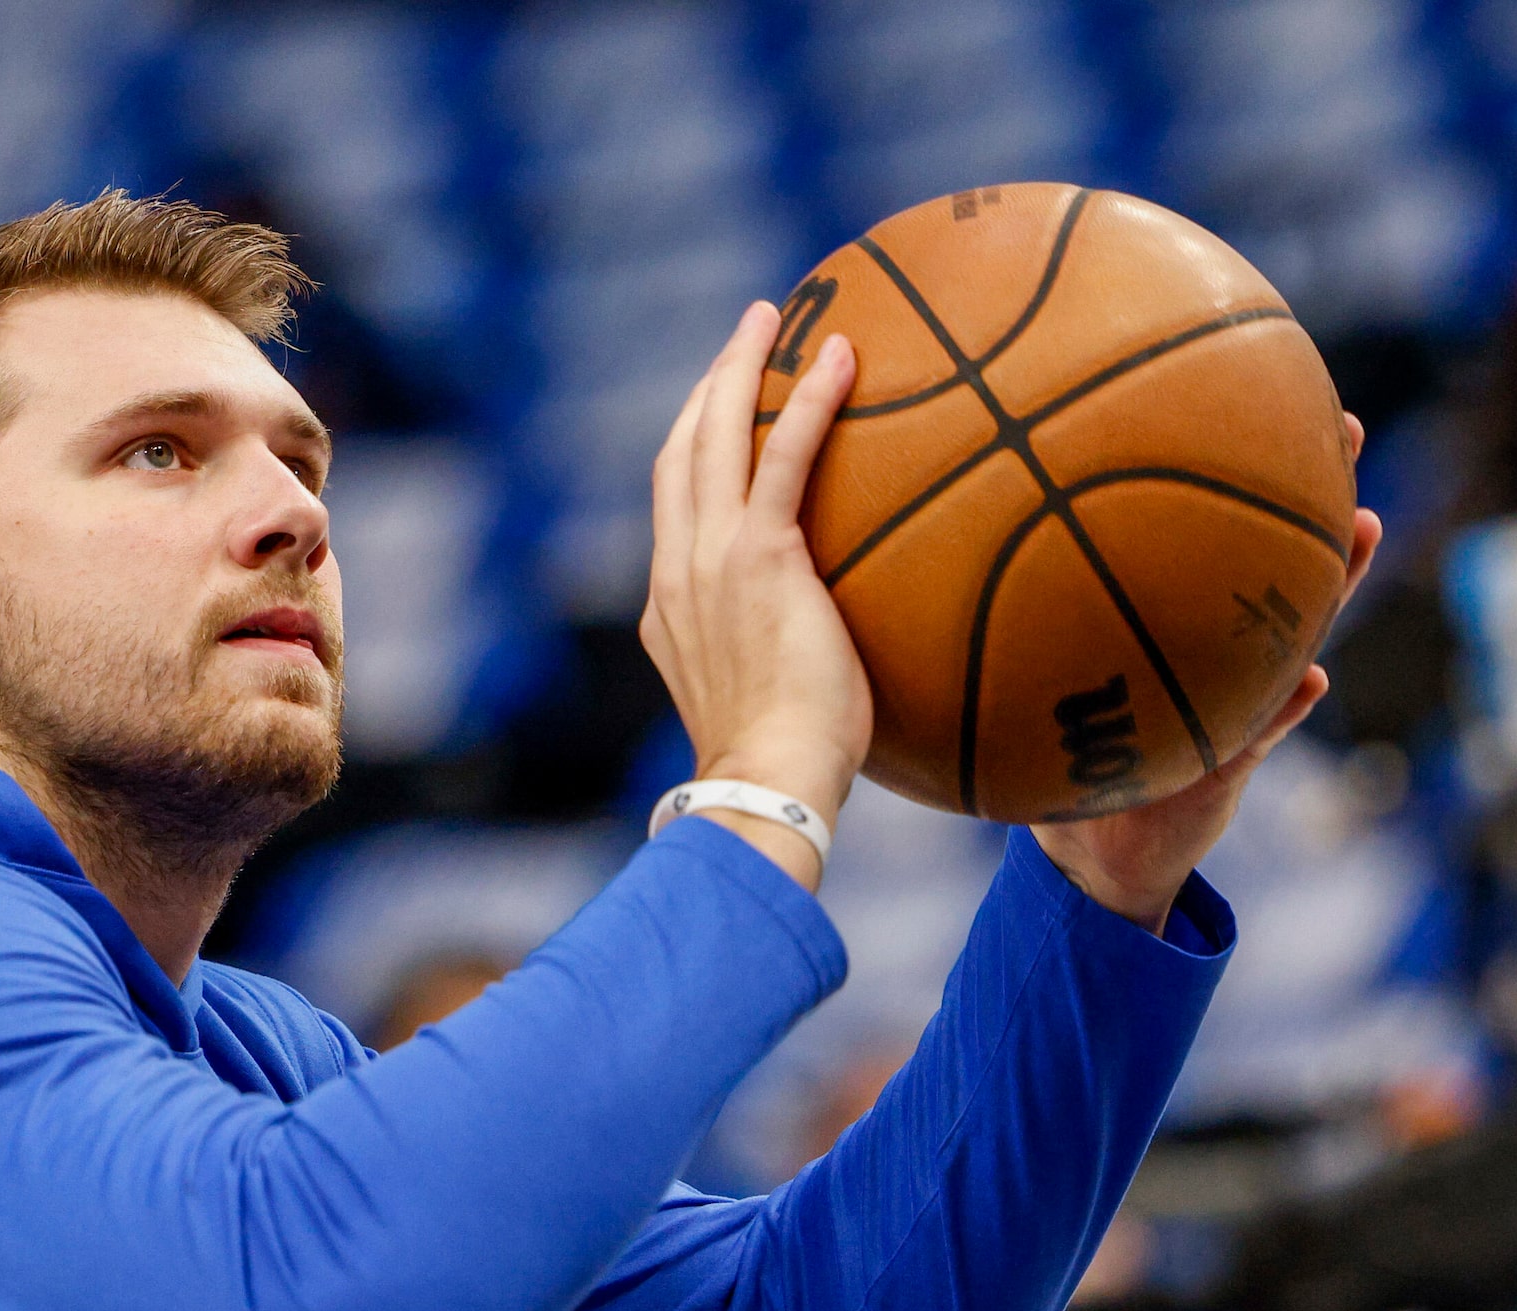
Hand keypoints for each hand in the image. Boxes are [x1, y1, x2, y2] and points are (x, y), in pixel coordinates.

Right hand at [640, 302, 871, 890]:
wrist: (766, 786)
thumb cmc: (787, 773)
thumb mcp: (773, 709)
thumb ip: (789, 667)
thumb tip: (845, 665)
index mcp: (671, 605)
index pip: (674, 505)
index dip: (693, 446)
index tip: (722, 411)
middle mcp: (678, 571)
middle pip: (680, 451)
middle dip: (708, 385)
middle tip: (746, 334)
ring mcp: (710, 559)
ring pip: (713, 435)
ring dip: (740, 366)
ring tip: (777, 317)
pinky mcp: (759, 557)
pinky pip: (782, 455)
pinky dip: (806, 399)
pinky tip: (839, 354)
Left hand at [1032, 413, 1384, 932]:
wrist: (1092, 847)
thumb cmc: (1063, 752)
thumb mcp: (1022, 680)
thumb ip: (1001, 616)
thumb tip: (944, 528)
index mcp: (1173, 614)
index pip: (1205, 526)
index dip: (1232, 460)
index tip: (1253, 387)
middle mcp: (1215, 645)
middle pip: (1273, 555)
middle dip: (1311, 489)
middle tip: (1339, 426)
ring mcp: (1237, 697)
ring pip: (1293, 629)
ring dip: (1333, 584)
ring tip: (1363, 527)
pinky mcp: (1234, 759)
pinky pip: (1263, 729)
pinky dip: (1287, 707)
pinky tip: (1313, 679)